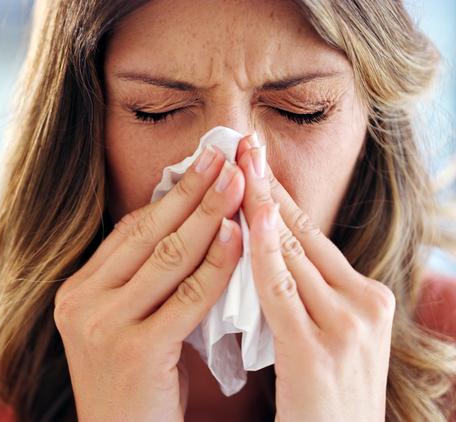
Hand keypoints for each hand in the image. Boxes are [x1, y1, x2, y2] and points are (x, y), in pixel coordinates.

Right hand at [54, 145, 244, 420]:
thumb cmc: (136, 388)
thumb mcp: (126, 326)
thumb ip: (144, 282)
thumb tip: (186, 224)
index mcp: (76, 292)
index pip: (129, 232)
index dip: (168, 195)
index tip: (201, 164)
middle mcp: (80, 303)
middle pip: (147, 234)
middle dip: (191, 190)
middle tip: (225, 154)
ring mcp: (102, 326)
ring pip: (167, 258)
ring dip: (209, 215)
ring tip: (240, 182)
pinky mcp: (134, 350)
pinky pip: (186, 298)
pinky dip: (217, 265)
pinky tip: (241, 238)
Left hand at [235, 134, 394, 420]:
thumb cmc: (321, 404)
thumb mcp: (320, 339)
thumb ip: (299, 296)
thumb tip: (260, 252)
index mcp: (364, 298)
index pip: (311, 235)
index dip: (278, 195)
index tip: (252, 159)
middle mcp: (363, 304)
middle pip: (303, 232)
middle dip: (267, 185)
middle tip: (240, 141)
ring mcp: (346, 325)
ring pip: (292, 251)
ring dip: (259, 203)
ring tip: (235, 162)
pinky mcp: (318, 350)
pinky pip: (281, 289)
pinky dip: (261, 250)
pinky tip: (243, 219)